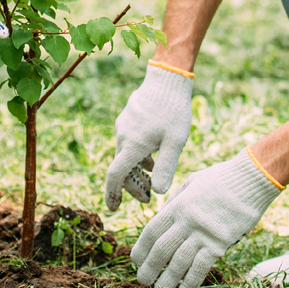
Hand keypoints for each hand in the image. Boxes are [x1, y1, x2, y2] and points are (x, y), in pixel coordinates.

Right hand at [104, 62, 193, 210]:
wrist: (167, 79)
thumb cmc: (174, 111)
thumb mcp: (175, 142)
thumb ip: (166, 167)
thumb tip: (159, 193)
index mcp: (133, 145)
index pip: (116, 175)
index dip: (113, 193)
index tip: (113, 208)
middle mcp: (123, 136)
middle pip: (121, 167)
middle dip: (132, 185)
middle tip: (148, 197)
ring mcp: (124, 125)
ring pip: (125, 154)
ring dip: (136, 169)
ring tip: (153, 177)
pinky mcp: (128, 117)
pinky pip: (128, 142)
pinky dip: (137, 155)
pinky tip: (152, 156)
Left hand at [132, 149, 281, 287]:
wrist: (252, 178)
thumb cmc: (222, 178)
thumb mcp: (192, 181)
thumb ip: (175, 199)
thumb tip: (161, 215)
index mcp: (178, 204)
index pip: (151, 231)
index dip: (141, 248)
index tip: (136, 261)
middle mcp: (187, 220)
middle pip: (161, 249)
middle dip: (149, 268)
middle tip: (142, 281)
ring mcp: (203, 233)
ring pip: (179, 262)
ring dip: (167, 279)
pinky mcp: (220, 242)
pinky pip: (202, 266)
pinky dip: (191, 281)